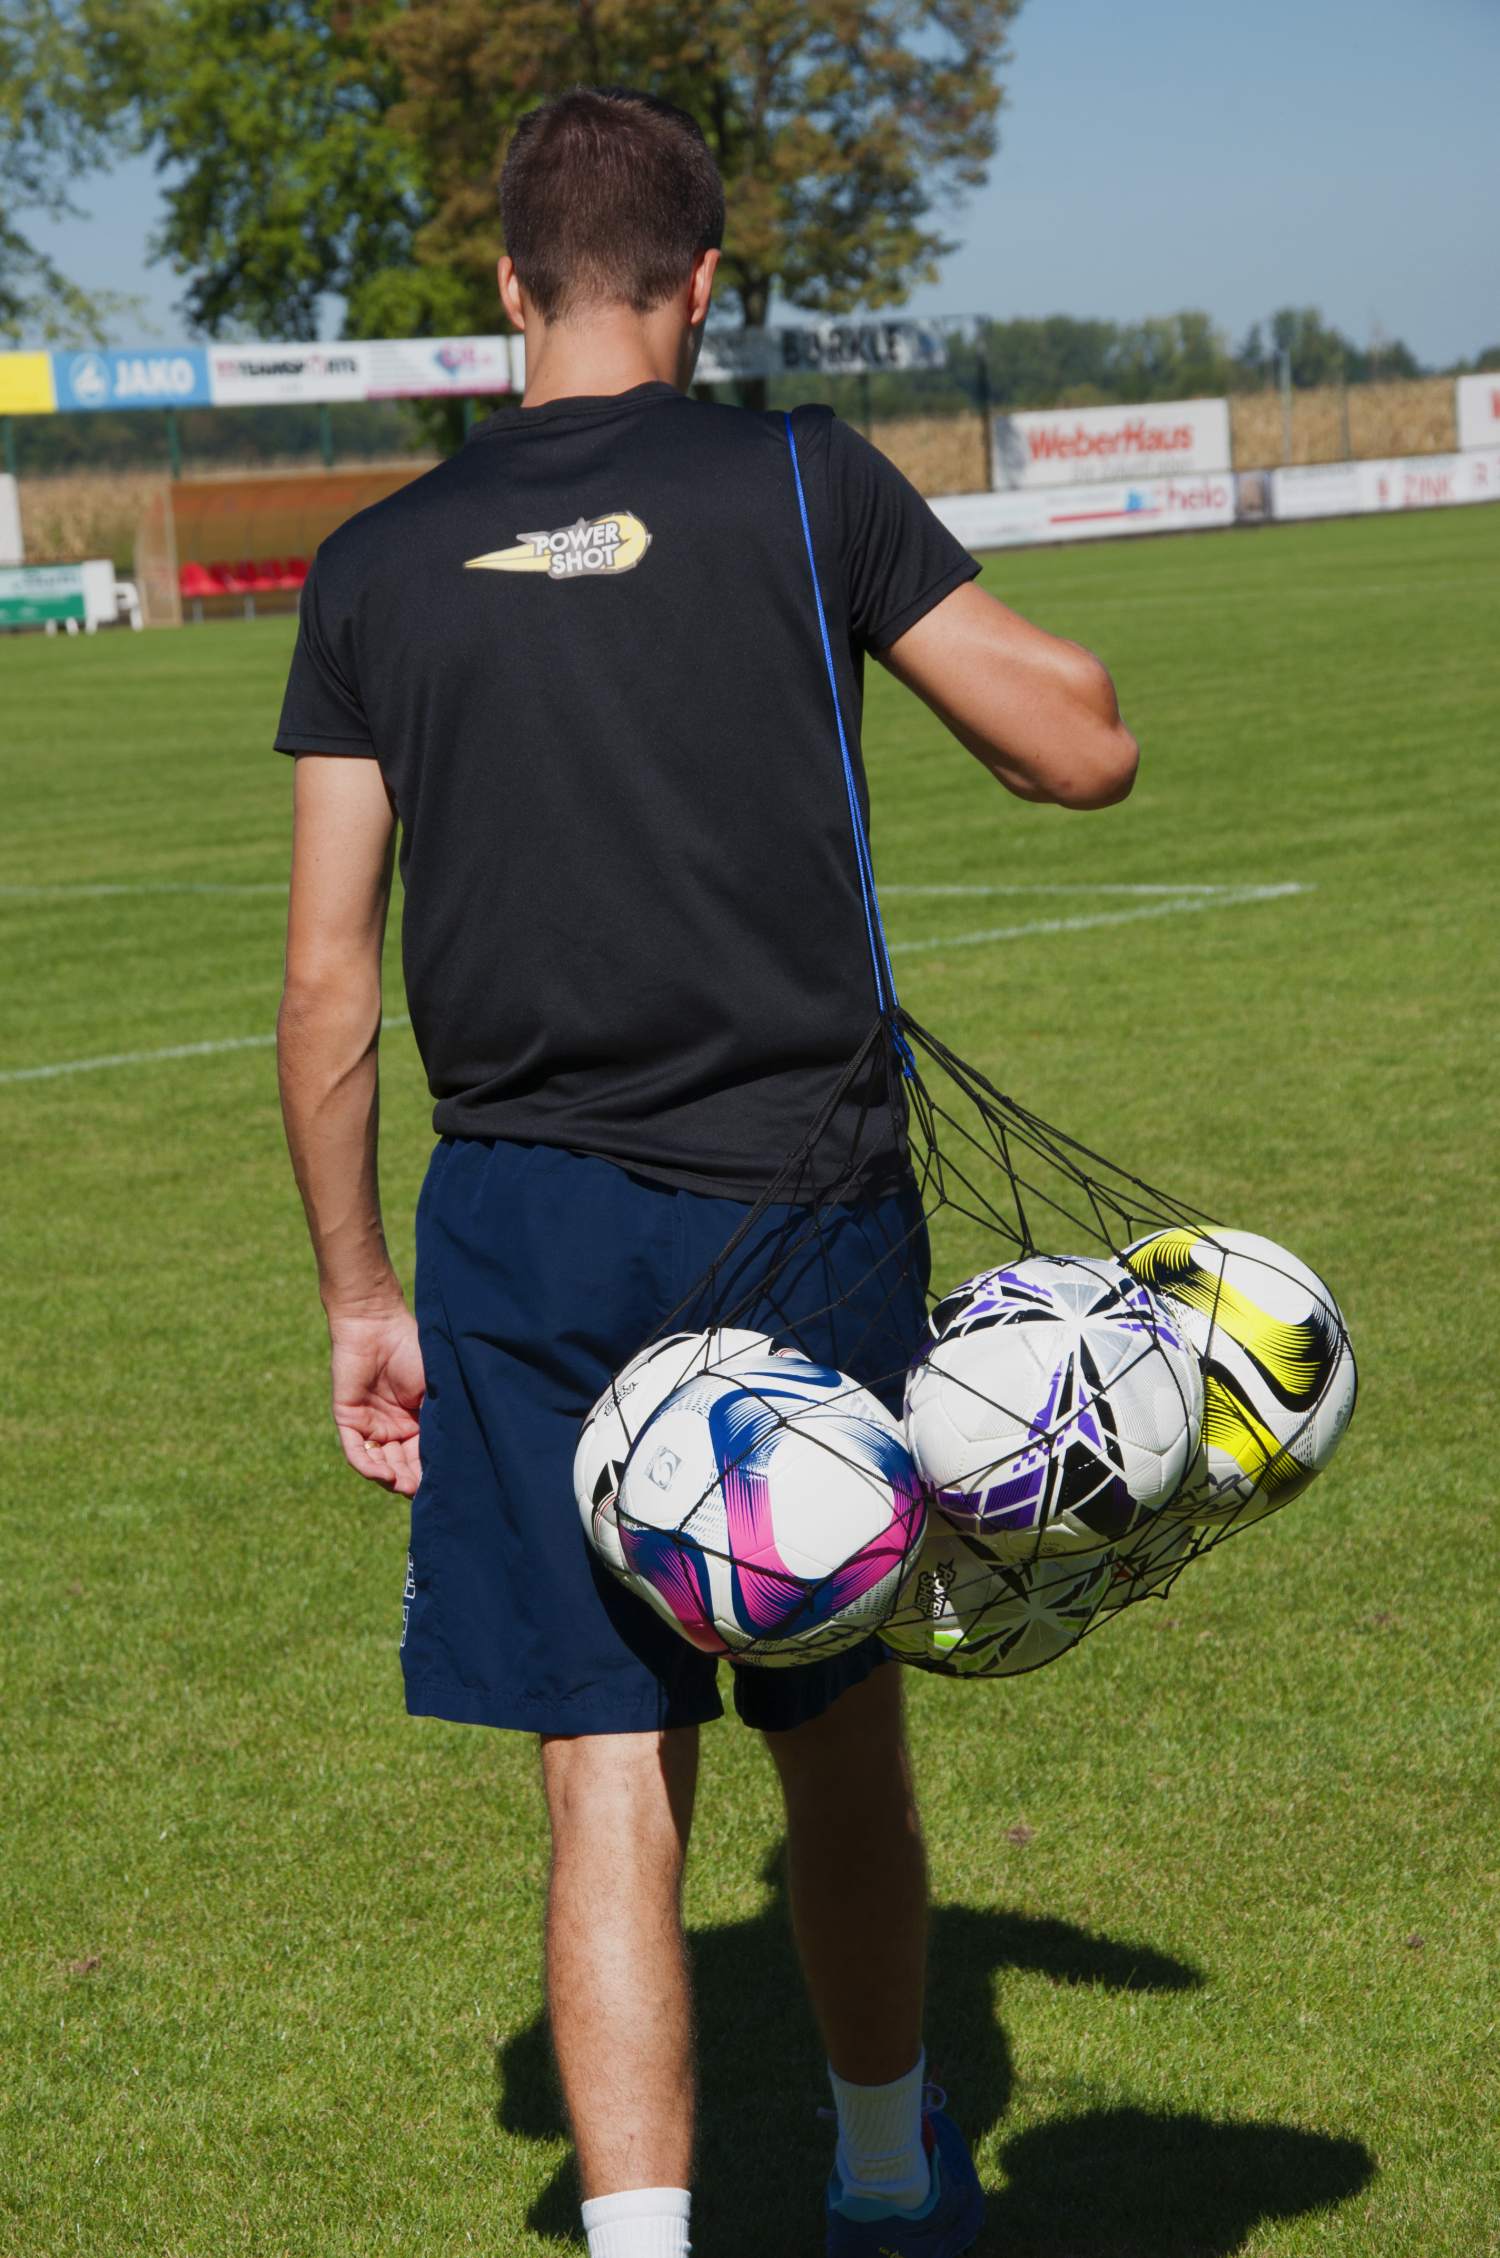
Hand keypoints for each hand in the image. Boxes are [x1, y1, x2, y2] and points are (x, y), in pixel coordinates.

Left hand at [327, 1303, 425, 1496]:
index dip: (429, 1472)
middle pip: (400, 1465)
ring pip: (378, 1463)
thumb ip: (439, 1420)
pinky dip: (367, 1465)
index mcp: (416, 1421)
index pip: (422, 1456)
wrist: (379, 1323)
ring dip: (389, 1477)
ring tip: (402, 1485)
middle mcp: (392, 1427)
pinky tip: (382, 1473)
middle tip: (419, 1490)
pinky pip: (355, 1450)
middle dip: (409, 1480)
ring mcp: (369, 1424)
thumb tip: (453, 1456)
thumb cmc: (413, 1351)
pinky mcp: (348, 1418)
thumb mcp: (435, 1390)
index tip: (443, 1483)